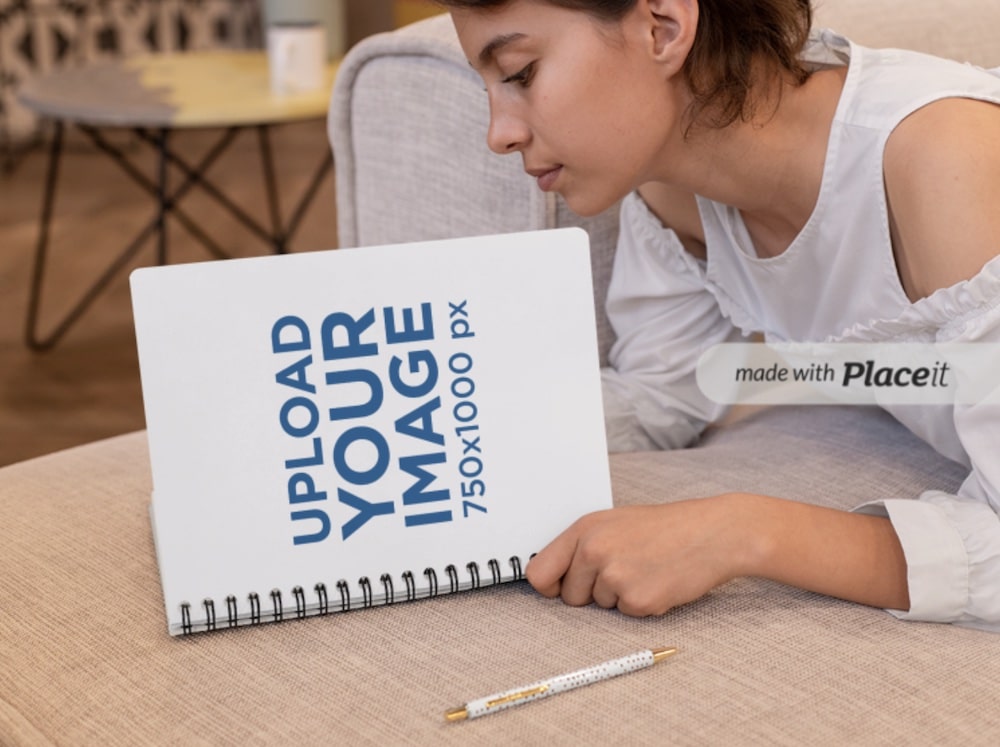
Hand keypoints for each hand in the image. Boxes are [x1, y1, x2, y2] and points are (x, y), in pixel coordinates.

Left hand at [525, 496, 753, 616]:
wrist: (712, 533)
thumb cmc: (665, 528)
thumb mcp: (615, 522)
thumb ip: (583, 546)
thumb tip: (553, 577)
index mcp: (584, 530)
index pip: (539, 572)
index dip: (550, 586)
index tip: (560, 588)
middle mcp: (594, 551)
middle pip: (570, 597)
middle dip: (591, 593)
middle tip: (624, 571)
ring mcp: (615, 576)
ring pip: (600, 606)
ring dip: (620, 597)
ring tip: (646, 570)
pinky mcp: (638, 600)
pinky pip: (627, 614)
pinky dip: (642, 605)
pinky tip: (660, 581)